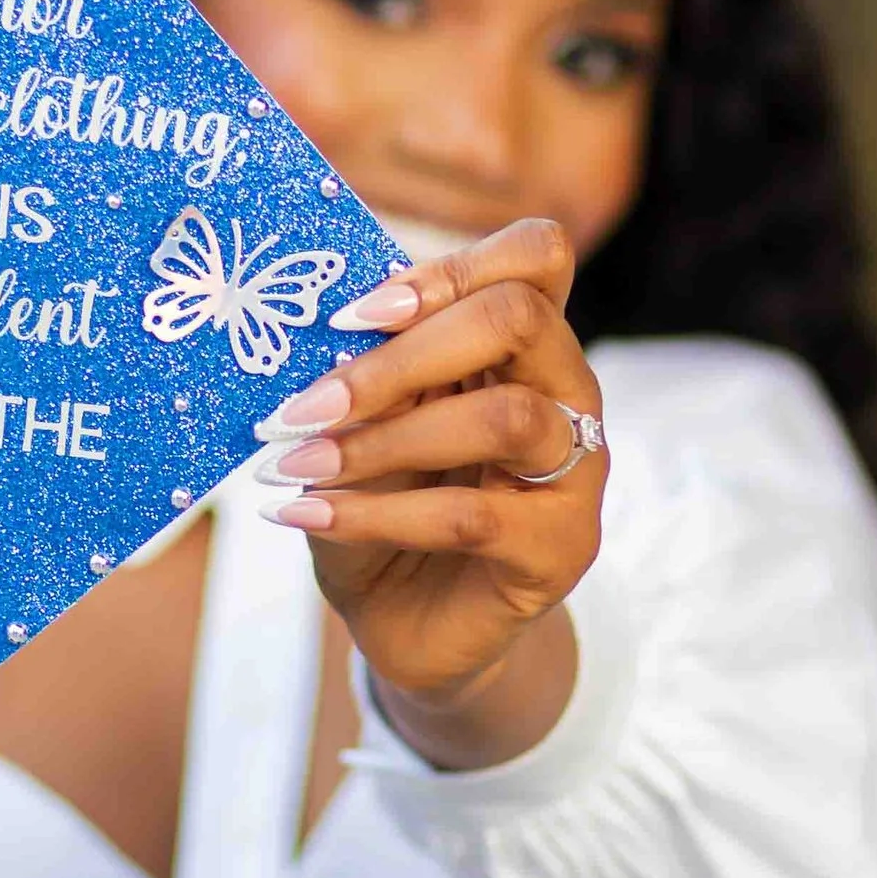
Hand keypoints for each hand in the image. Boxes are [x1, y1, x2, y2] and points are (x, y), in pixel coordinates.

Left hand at [255, 217, 603, 769]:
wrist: (409, 621)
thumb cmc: (385, 502)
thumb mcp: (364, 424)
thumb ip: (365, 373)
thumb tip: (320, 330)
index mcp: (524, 342)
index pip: (534, 256)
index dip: (445, 270)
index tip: (349, 317)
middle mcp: (567, 392)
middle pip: (521, 317)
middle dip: (402, 356)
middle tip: (307, 406)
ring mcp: (578, 471)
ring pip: (506, 418)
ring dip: (384, 439)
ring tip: (298, 465)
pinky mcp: (561, 549)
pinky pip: (470, 517)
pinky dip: (374, 513)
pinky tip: (310, 515)